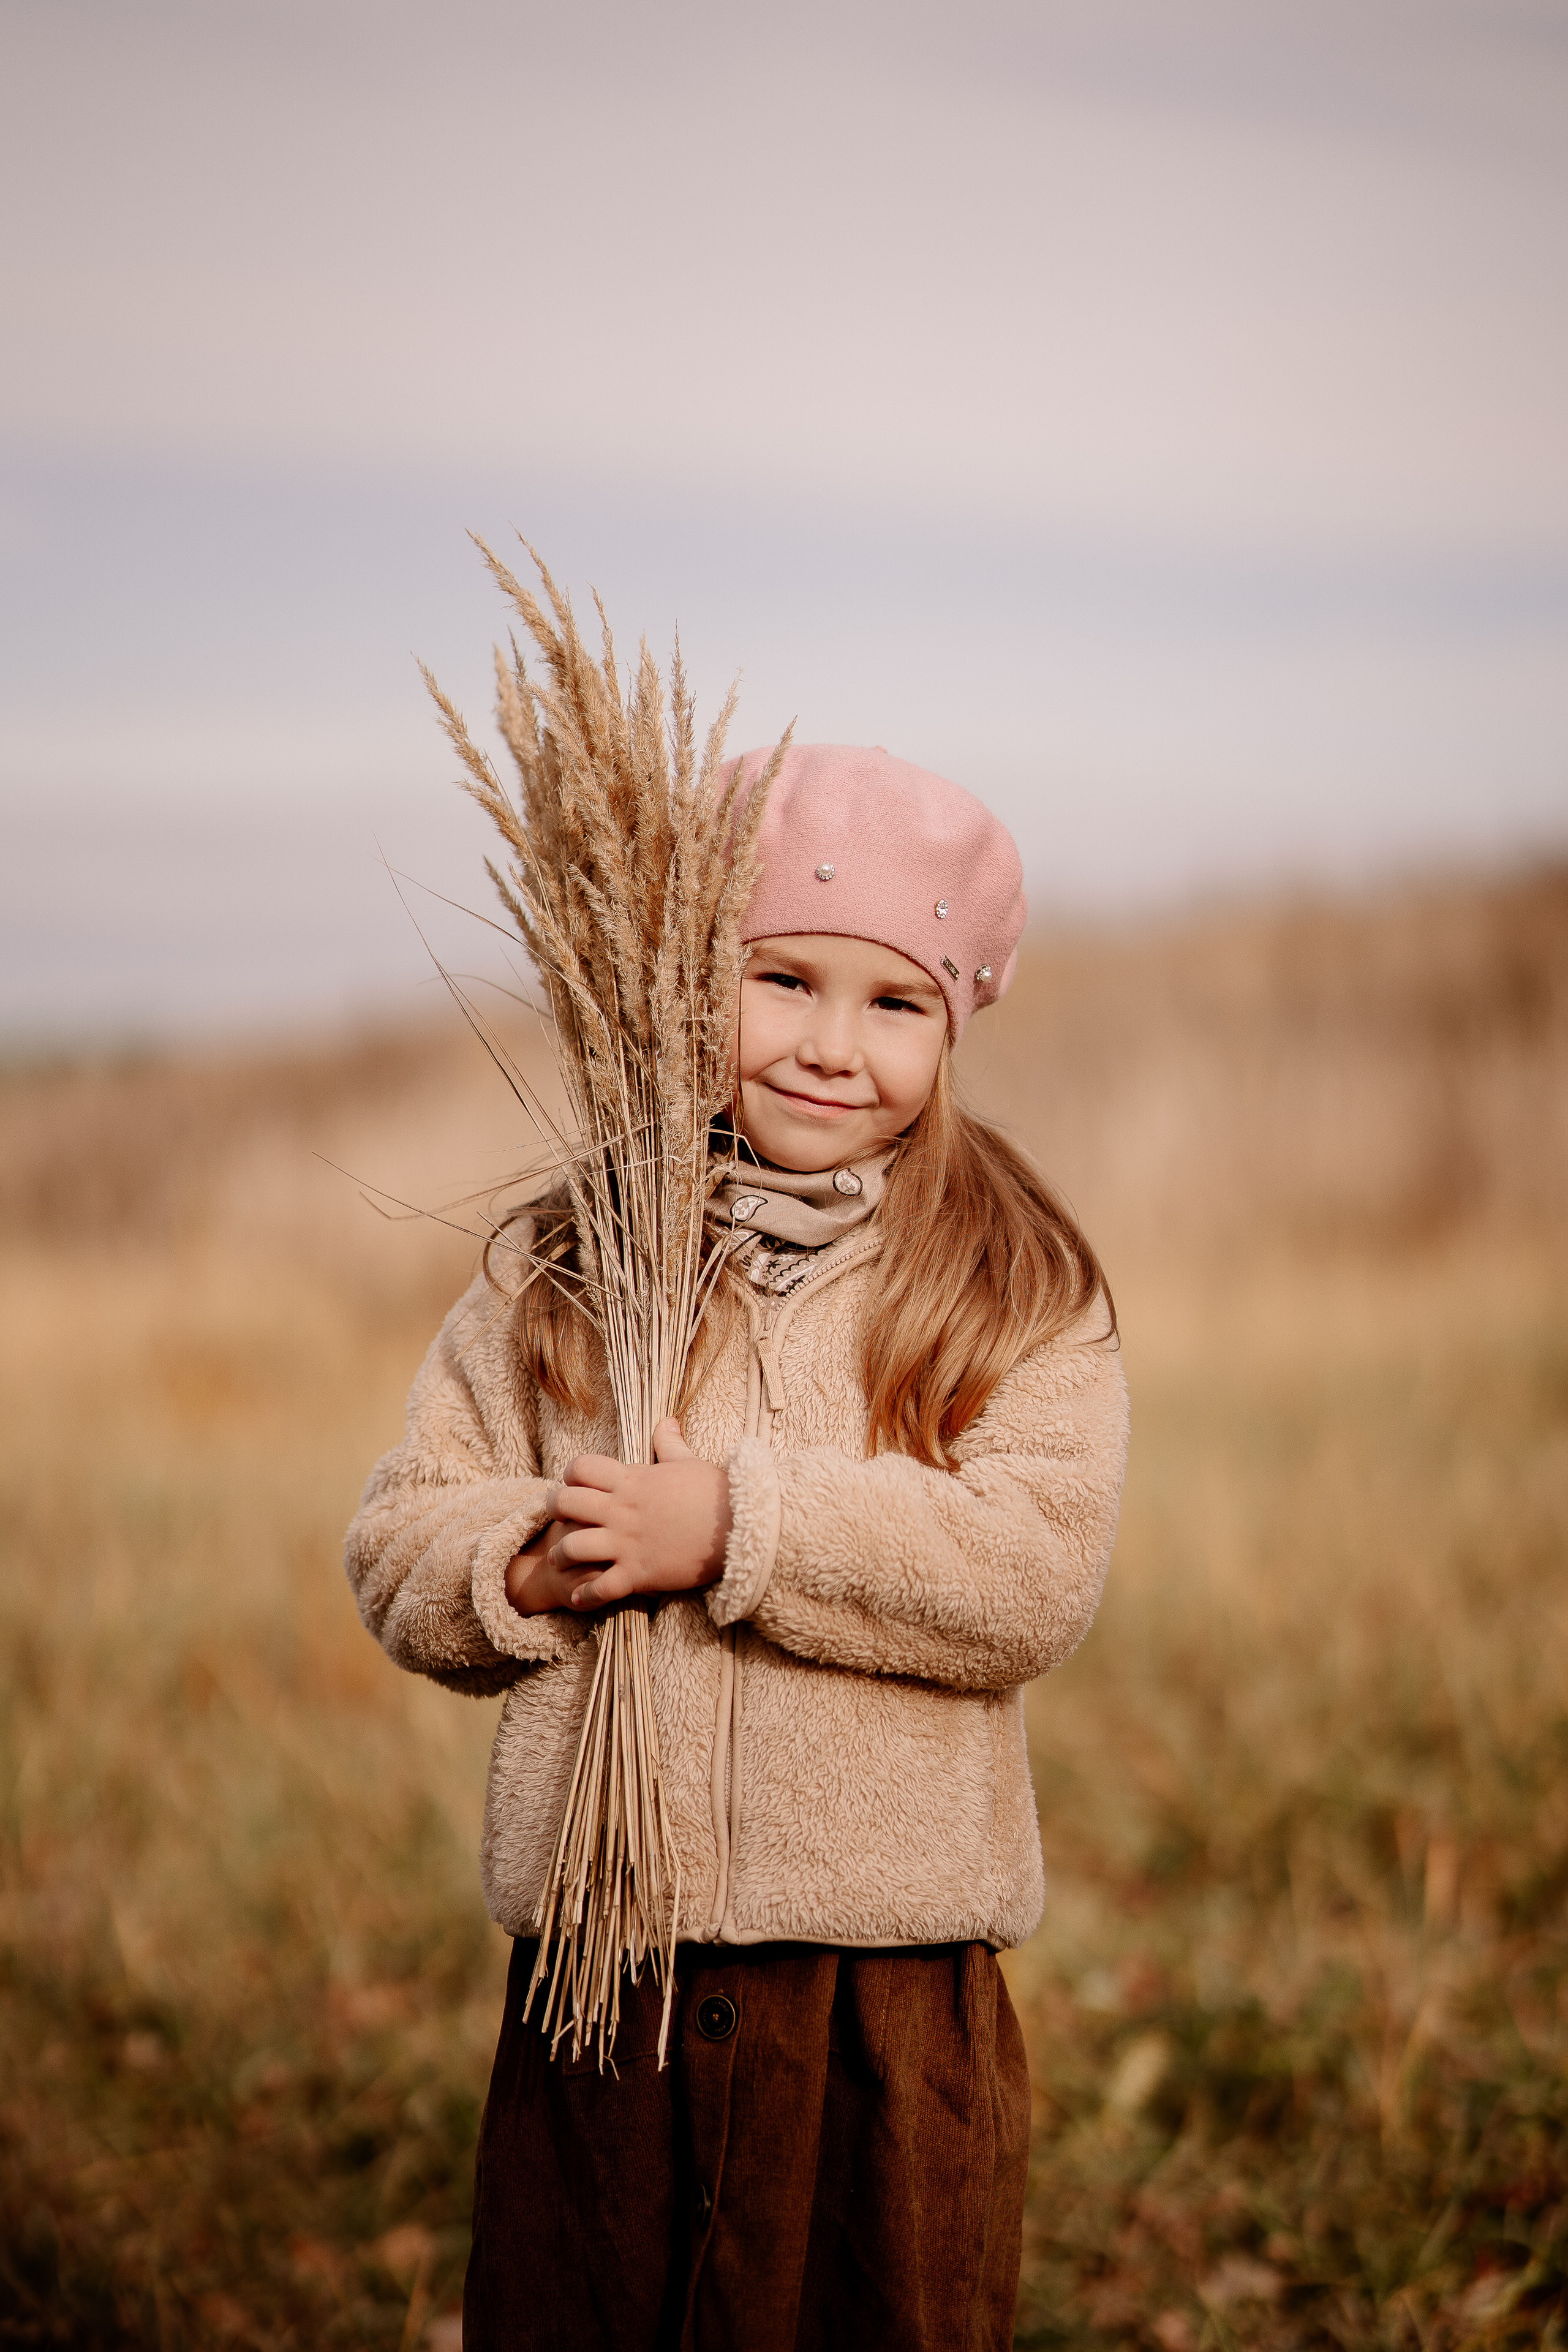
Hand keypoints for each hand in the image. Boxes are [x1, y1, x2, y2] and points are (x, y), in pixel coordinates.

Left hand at [510, 1419, 731, 1613]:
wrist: (743, 1526)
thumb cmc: (717, 1492)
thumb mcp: (690, 1463)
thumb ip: (670, 1444)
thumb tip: (667, 1422)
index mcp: (632, 1480)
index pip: (581, 1468)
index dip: (572, 1475)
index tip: (575, 1484)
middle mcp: (622, 1510)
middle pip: (566, 1503)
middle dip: (556, 1509)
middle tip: (559, 1518)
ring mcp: (628, 1543)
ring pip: (573, 1547)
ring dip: (563, 1554)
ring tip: (563, 1558)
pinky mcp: (639, 1573)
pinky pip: (599, 1589)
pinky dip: (584, 1596)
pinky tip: (578, 1597)